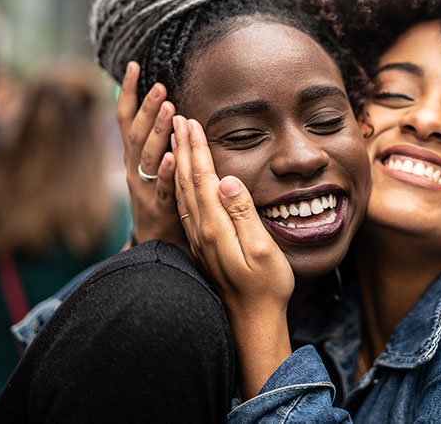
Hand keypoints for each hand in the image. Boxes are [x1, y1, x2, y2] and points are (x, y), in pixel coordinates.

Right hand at [118, 61, 186, 249]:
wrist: (156, 244)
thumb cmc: (158, 197)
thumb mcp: (150, 166)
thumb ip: (153, 139)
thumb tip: (159, 104)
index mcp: (132, 157)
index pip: (125, 119)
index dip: (127, 93)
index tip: (133, 66)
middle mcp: (133, 169)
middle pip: (137, 134)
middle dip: (147, 108)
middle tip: (160, 86)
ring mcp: (144, 188)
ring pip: (149, 156)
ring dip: (158, 131)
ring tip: (169, 108)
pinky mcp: (159, 207)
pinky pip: (162, 187)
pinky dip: (167, 171)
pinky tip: (175, 156)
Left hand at [173, 116, 293, 397]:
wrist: (252, 322)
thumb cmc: (266, 287)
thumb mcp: (262, 249)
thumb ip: (243, 214)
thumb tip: (227, 180)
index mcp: (215, 226)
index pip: (203, 177)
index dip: (197, 148)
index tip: (191, 121)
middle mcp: (201, 230)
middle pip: (187, 180)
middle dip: (183, 147)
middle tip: (178, 118)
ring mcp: (199, 239)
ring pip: (183, 192)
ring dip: (179, 162)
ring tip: (175, 139)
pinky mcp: (202, 246)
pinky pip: (185, 206)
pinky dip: (181, 184)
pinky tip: (182, 177)